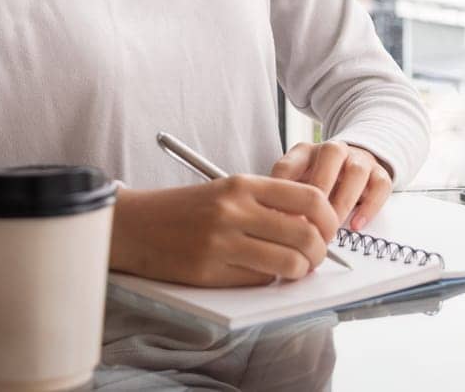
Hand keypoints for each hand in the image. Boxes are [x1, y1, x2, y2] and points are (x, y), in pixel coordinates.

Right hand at [109, 176, 338, 286]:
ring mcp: (221, 243)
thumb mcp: (228, 190)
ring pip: (287, 264)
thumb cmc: (187, 208)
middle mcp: (234, 211)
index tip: (329, 229)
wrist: (135, 225)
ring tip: (295, 269)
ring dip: (299, 271)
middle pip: (304, 235)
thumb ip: (269, 202)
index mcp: (243, 185)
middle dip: (320, 252)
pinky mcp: (209, 272)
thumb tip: (313, 225)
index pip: (309, 199)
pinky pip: (259, 281)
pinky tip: (261, 272)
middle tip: (316, 256)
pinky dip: (268, 280)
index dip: (329, 218)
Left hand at [269, 140, 392, 231]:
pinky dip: (369, 207)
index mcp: (305, 152)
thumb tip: (273, 225)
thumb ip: (285, 199)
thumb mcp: (297, 184)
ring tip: (332, 227)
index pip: (289, 164)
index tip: (279, 218)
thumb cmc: (318, 181)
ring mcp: (360, 159)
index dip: (283, 191)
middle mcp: (334, 150)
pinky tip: (355, 226)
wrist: (353, 163)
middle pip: (331, 155)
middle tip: (311, 221)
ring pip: (356, 171)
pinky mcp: (380, 173)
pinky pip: (381, 185)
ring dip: (343, 201)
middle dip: (320, 191)